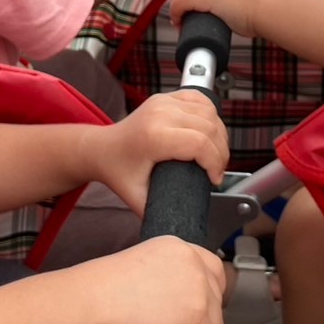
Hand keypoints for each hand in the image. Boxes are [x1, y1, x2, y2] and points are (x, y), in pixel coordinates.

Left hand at [81, 89, 227, 212]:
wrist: (102, 148)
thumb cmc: (117, 171)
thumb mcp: (137, 198)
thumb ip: (160, 213)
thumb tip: (183, 226)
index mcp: (153, 137)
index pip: (200, 144)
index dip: (215, 163)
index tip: (214, 180)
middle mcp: (160, 114)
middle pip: (210, 128)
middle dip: (221, 153)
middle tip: (217, 170)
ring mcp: (163, 102)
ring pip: (209, 113)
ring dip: (219, 135)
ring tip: (215, 154)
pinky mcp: (166, 97)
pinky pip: (200, 100)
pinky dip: (211, 115)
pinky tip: (210, 131)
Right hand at [84, 236, 225, 323]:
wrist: (92, 302)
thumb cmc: (99, 291)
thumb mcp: (137, 270)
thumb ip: (157, 279)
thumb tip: (166, 303)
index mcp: (175, 247)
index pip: (209, 267)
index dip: (209, 290)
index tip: (204, 304)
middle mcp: (191, 262)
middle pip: (215, 294)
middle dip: (209, 316)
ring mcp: (196, 288)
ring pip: (214, 321)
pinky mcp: (195, 316)